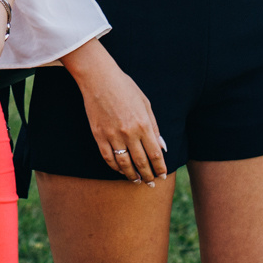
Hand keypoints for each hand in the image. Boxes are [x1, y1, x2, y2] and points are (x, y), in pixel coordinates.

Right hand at [66, 40, 166, 182]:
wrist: (99, 78)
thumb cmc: (125, 87)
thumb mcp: (145, 103)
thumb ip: (154, 126)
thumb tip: (162, 147)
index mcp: (143, 124)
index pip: (155, 154)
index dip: (160, 168)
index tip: (163, 175)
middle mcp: (129, 133)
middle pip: (141, 162)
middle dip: (148, 175)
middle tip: (152, 183)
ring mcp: (112, 135)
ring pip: (124, 164)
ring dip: (132, 175)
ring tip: (137, 181)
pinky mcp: (99, 135)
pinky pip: (108, 158)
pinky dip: (115, 167)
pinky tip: (121, 170)